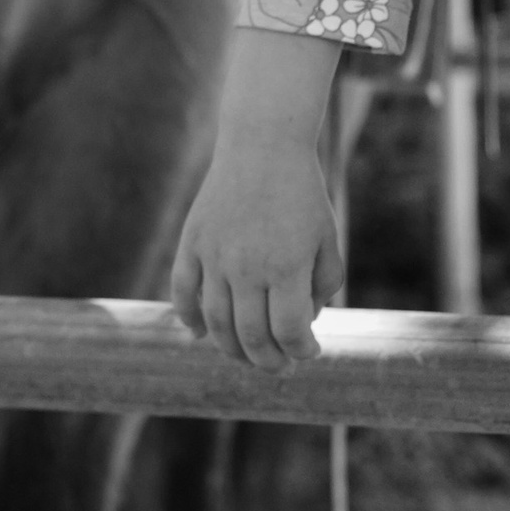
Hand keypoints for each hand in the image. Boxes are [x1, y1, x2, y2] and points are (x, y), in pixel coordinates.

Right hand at [170, 29, 345, 369]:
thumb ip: (324, 284)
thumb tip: (303, 323)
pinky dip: (188, 318)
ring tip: (247, 356)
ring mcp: (214, 256)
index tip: (309, 353)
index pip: (289, 332)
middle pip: (251, 337)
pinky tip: (199, 333)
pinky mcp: (193, 243)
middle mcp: (246, 267)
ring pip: (215, 324)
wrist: (263, 144)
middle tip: (280, 366)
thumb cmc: (302, 193)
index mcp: (286, 267)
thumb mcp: (327, 238)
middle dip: (268, 361)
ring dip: (231, 350)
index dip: (301, 351)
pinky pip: (182, 292)